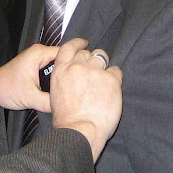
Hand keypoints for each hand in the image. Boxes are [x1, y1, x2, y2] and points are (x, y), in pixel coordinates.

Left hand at [0, 39, 89, 115]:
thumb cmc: (6, 90)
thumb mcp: (30, 98)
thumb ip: (50, 102)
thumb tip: (69, 107)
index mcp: (39, 54)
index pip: (66, 51)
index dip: (80, 58)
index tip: (94, 67)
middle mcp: (39, 53)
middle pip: (65, 56)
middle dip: (76, 65)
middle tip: (93, 74)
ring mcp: (37, 59)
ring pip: (60, 63)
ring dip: (69, 70)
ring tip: (85, 80)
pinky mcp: (36, 67)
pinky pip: (53, 68)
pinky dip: (61, 74)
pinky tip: (70, 85)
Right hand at [49, 40, 122, 160]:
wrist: (80, 129)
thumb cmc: (67, 118)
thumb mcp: (56, 94)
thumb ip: (65, 79)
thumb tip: (74, 75)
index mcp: (61, 70)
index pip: (69, 47)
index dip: (78, 43)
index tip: (84, 43)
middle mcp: (77, 66)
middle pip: (87, 53)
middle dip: (92, 60)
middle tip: (95, 72)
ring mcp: (94, 71)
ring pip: (102, 57)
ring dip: (104, 66)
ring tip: (104, 81)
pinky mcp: (110, 79)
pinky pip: (116, 71)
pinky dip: (115, 78)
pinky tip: (111, 90)